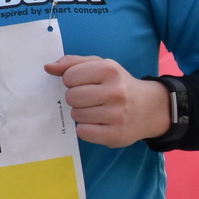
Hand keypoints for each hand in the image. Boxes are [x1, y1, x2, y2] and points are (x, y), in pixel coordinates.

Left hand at [43, 55, 170, 146]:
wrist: (150, 108)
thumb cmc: (118, 84)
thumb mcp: (101, 66)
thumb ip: (73, 63)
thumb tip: (48, 68)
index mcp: (110, 70)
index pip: (69, 76)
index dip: (72, 81)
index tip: (85, 84)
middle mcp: (115, 91)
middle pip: (71, 97)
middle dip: (76, 98)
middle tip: (90, 99)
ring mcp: (117, 115)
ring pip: (76, 115)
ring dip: (81, 114)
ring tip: (96, 111)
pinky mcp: (116, 135)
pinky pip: (83, 132)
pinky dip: (86, 128)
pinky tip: (98, 123)